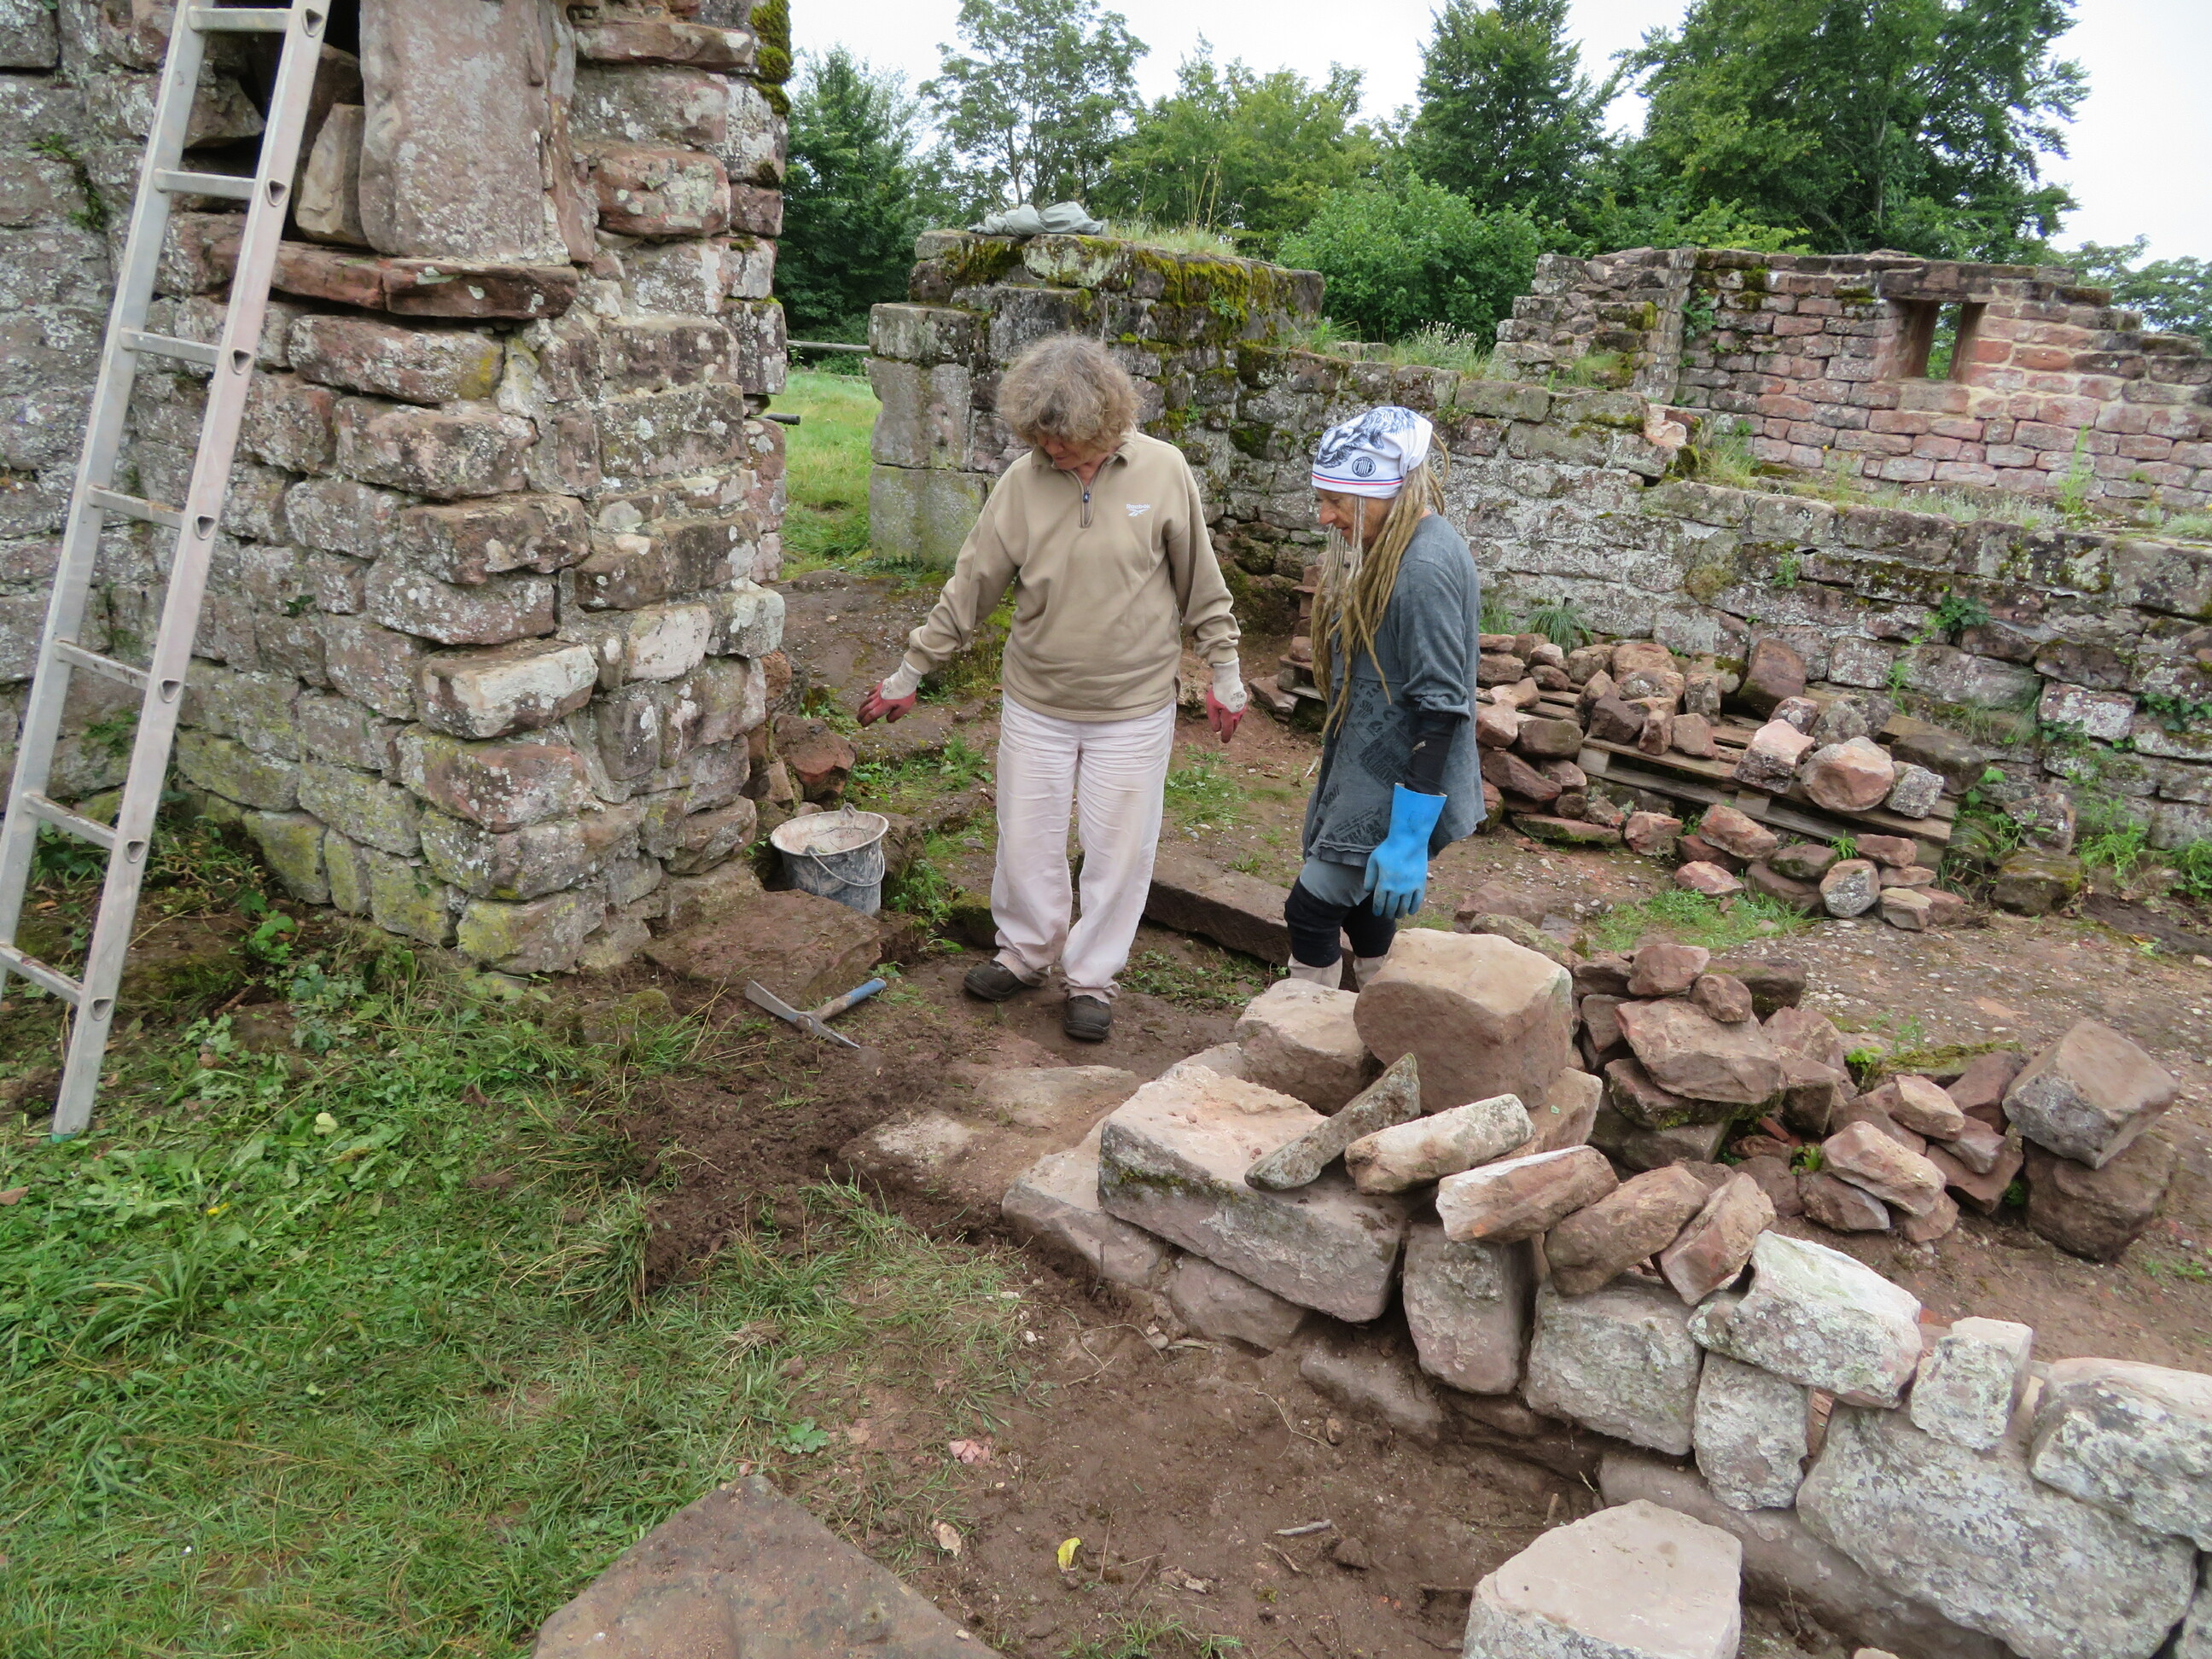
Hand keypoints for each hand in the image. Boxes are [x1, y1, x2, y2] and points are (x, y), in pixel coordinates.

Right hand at [857, 682, 916, 725]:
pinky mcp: (880, 685)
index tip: (863, 724)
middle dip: (861, 715)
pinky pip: (871, 693)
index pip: (872, 715)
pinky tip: (868, 699)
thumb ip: (896, 715)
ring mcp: (879, 691)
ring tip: (860, 711)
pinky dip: (868, 698)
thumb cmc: (906, 694)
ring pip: (867, 700)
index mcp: (884, 705)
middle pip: (867, 708)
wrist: (905, 679)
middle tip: (858, 720)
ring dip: (862, 707)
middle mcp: (879, 698)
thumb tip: (888, 720)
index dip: (866, 720)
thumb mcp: (905, 708)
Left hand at [1204, 686, 1242, 743]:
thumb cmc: (1218, 692)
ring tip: (1228, 725)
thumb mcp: (1211, 707)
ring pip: (1237, 719)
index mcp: (1229, 716)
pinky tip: (1231, 713)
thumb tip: (1217, 730)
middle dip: (1229, 731)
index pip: (1228, 731)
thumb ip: (1214, 720)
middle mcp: (1237, 714)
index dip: (1225, 737)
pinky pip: (1239, 712)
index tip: (1224, 741)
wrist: (1228, 678)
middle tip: (1225, 736)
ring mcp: (1242, 708)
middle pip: (1234, 726)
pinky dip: (1235, 715)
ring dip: (1232, 723)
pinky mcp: (1243, 702)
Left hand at [1363, 785, 1447, 919]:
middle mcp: (1397, 889)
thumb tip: (1368, 890)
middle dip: (1387, 913)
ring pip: (1404, 907)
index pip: (1379, 903)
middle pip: (1391, 908)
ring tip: (1397, 914)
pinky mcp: (1420, 884)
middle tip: (1386, 915)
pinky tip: (1410, 911)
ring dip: (1399, 913)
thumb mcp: (1373, 861)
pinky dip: (1413, 909)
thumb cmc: (1389, 849)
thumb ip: (1369, 877)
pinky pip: (1417, 902)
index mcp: (1384, 883)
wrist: (1409, 840)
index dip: (1377, 910)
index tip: (1377, 913)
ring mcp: (1410, 888)